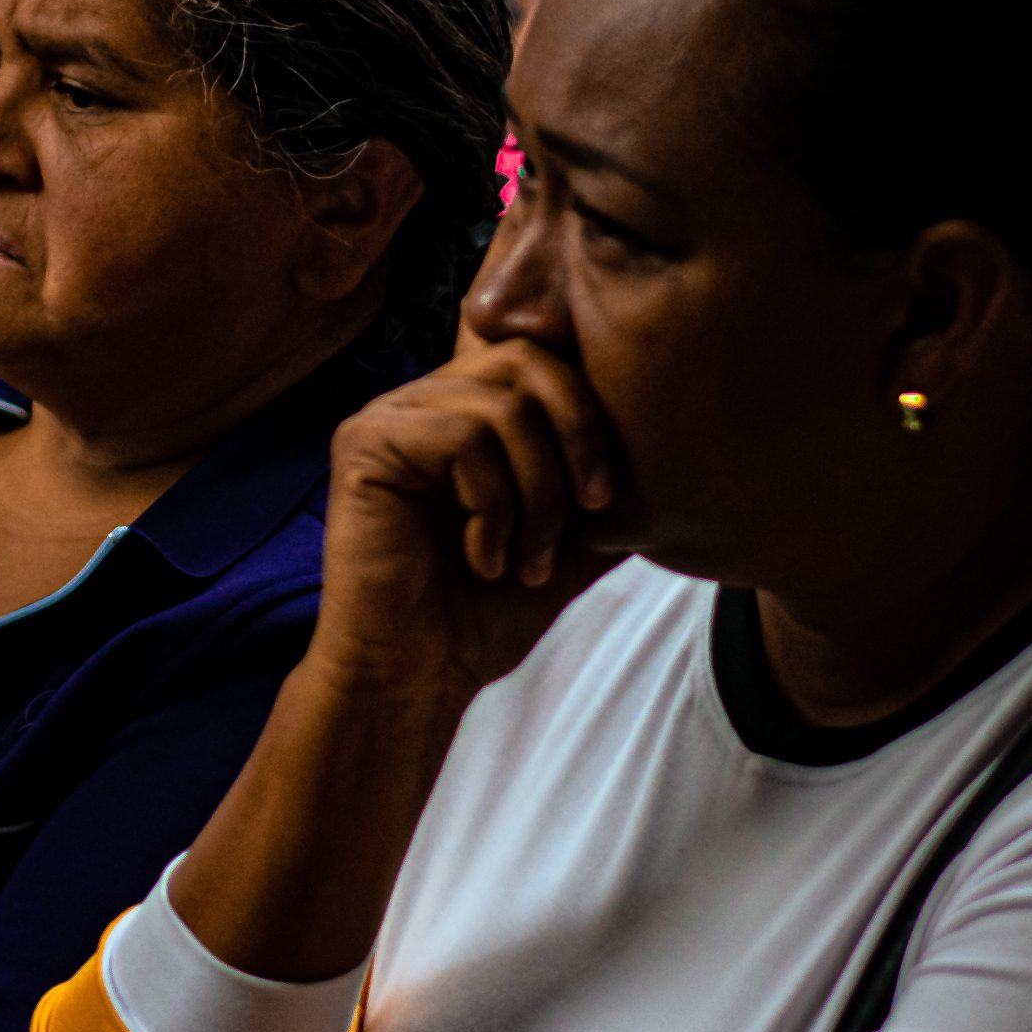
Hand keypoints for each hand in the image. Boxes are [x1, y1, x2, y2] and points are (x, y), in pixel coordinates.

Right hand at [310, 338, 630, 707]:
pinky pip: (461, 440)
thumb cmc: (482, 615)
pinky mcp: (364, 444)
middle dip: (577, 438)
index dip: (588, 412)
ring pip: (502, 408)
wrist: (418, 675)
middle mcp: (420, 400)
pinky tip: (485, 560)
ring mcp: (387, 416)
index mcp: (463, 410)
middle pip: (525, 361)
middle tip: (592, 510)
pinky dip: (493, 507)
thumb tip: (667, 448)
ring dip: (537, 493)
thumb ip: (599, 489)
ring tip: (529, 560)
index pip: (541, 356)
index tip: (605, 497)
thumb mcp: (568, 542)